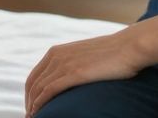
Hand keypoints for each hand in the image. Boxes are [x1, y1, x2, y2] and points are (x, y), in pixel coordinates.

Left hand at [24, 32, 141, 115]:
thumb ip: (74, 65)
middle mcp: (56, 56)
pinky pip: (49, 91)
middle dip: (29, 102)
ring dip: (33, 106)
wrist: (129, 47)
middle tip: (31, 116)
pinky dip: (40, 103)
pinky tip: (39, 112)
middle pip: (32, 84)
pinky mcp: (73, 73)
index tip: (32, 107)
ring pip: (38, 89)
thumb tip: (73, 79)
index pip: (34, 76)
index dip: (30, 93)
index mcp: (56, 51)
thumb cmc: (113, 54)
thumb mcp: (85, 57)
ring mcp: (64, 64)